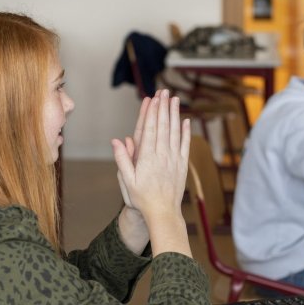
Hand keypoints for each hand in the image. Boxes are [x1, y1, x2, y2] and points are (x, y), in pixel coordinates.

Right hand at [111, 90, 191, 255]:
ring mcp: (174, 159)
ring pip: (175, 132)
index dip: (151, 112)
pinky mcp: (182, 165)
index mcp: (147, 158)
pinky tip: (185, 121)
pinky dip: (185, 132)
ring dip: (175, 114)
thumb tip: (117, 141)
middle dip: (163, 107)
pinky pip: (185, 145)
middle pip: (163, 126)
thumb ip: (122, 159)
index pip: (149, 129)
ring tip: (175, 100)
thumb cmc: (142, 198)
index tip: (153, 98)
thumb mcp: (127, 180)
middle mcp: (162, 155)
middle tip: (164, 91)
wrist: (163, 213)